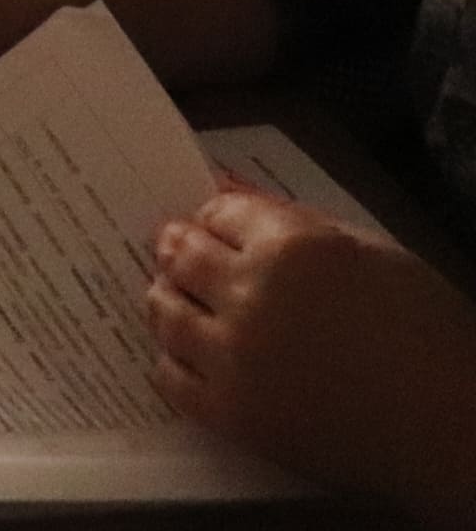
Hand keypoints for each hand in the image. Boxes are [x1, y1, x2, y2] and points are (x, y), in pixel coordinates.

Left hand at [148, 182, 475, 514]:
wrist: (456, 427)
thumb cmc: (428, 333)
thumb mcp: (373, 254)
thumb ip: (293, 219)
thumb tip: (224, 183)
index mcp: (294, 248)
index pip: (216, 212)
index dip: (215, 220)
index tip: (214, 231)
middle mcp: (253, 295)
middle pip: (179, 255)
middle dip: (178, 251)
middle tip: (182, 258)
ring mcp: (237, 358)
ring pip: (164, 311)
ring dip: (169, 300)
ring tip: (183, 302)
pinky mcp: (233, 415)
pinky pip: (170, 378)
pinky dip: (174, 361)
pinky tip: (193, 357)